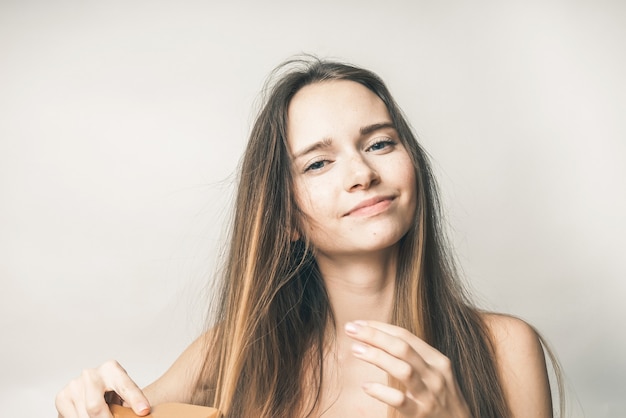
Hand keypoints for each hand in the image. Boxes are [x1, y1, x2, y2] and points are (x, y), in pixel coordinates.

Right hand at [55, 360, 149, 417]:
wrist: (95, 388)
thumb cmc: (113, 392)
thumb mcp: (124, 394)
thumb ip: (130, 401)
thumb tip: (141, 412)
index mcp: (111, 369)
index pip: (124, 387)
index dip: (135, 400)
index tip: (143, 410)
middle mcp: (91, 374)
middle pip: (95, 407)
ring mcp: (74, 385)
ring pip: (84, 416)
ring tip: (103, 415)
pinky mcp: (62, 397)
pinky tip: (89, 416)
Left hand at [345, 320, 471, 417]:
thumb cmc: (440, 398)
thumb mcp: (433, 373)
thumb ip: (413, 358)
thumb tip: (380, 339)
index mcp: (436, 360)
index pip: (405, 336)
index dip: (380, 327)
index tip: (358, 323)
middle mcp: (434, 374)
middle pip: (402, 347)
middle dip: (374, 335)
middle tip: (350, 328)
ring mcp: (428, 395)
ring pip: (403, 370)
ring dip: (377, 357)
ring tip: (355, 349)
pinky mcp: (420, 415)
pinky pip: (399, 400)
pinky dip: (381, 391)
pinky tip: (366, 386)